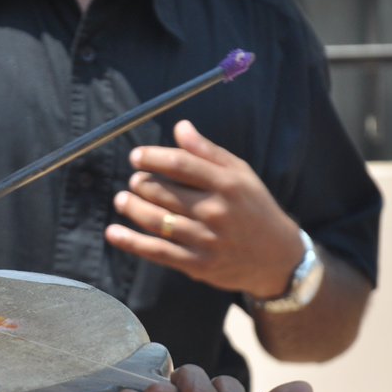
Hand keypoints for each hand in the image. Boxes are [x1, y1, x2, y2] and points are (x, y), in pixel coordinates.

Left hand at [105, 119, 302, 298]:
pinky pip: (157, 251)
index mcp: (227, 184)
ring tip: (122, 199)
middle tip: (134, 181)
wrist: (277, 258)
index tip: (136, 156)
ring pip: (157, 221)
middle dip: (141, 184)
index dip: (153, 157)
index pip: (181, 164)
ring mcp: (205, 239)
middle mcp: (215, 211)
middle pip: (164, 193)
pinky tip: (113, 233)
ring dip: (132, 208)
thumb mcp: (240, 174)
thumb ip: (208, 152)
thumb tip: (180, 127)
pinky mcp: (197, 264)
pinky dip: (131, 242)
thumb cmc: (254, 208)